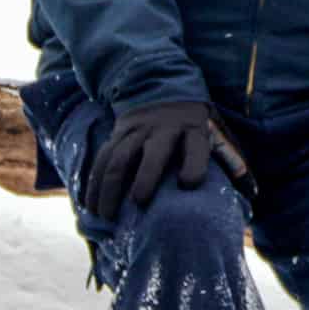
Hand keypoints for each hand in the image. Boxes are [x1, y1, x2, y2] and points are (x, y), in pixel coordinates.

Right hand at [83, 101, 213, 219]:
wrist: (161, 93)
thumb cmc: (187, 127)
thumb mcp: (205, 134)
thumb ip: (207, 159)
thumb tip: (217, 192)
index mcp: (192, 129)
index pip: (197, 147)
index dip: (194, 166)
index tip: (187, 184)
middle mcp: (164, 129)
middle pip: (154, 153)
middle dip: (146, 177)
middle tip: (138, 203)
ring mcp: (138, 130)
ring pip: (120, 158)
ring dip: (110, 188)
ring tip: (106, 216)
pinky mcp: (117, 133)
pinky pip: (102, 158)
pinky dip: (94, 183)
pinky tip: (91, 205)